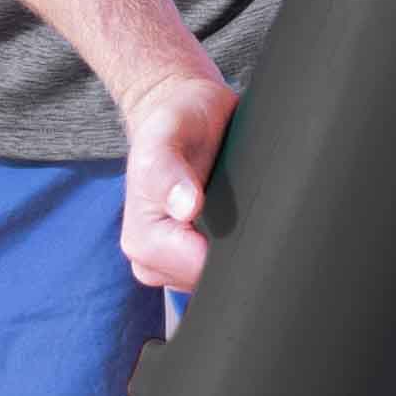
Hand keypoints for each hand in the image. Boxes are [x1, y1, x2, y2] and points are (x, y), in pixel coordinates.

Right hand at [118, 67, 237, 291]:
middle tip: (252, 212)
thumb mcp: (167, 134)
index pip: (198, 272)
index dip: (230, 250)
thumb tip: (185, 207)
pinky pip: (221, 272)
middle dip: (237, 254)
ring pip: (219, 280)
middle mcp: (153, 262)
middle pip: (210, 283)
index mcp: (144, 241)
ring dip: (240, 252)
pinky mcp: (191, 261)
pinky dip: (238, 251)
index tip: (247, 221)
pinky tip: (242, 223)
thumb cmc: (174, 121)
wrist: (179, 112)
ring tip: (244, 211)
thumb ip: (169, 170)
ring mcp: (174, 266)